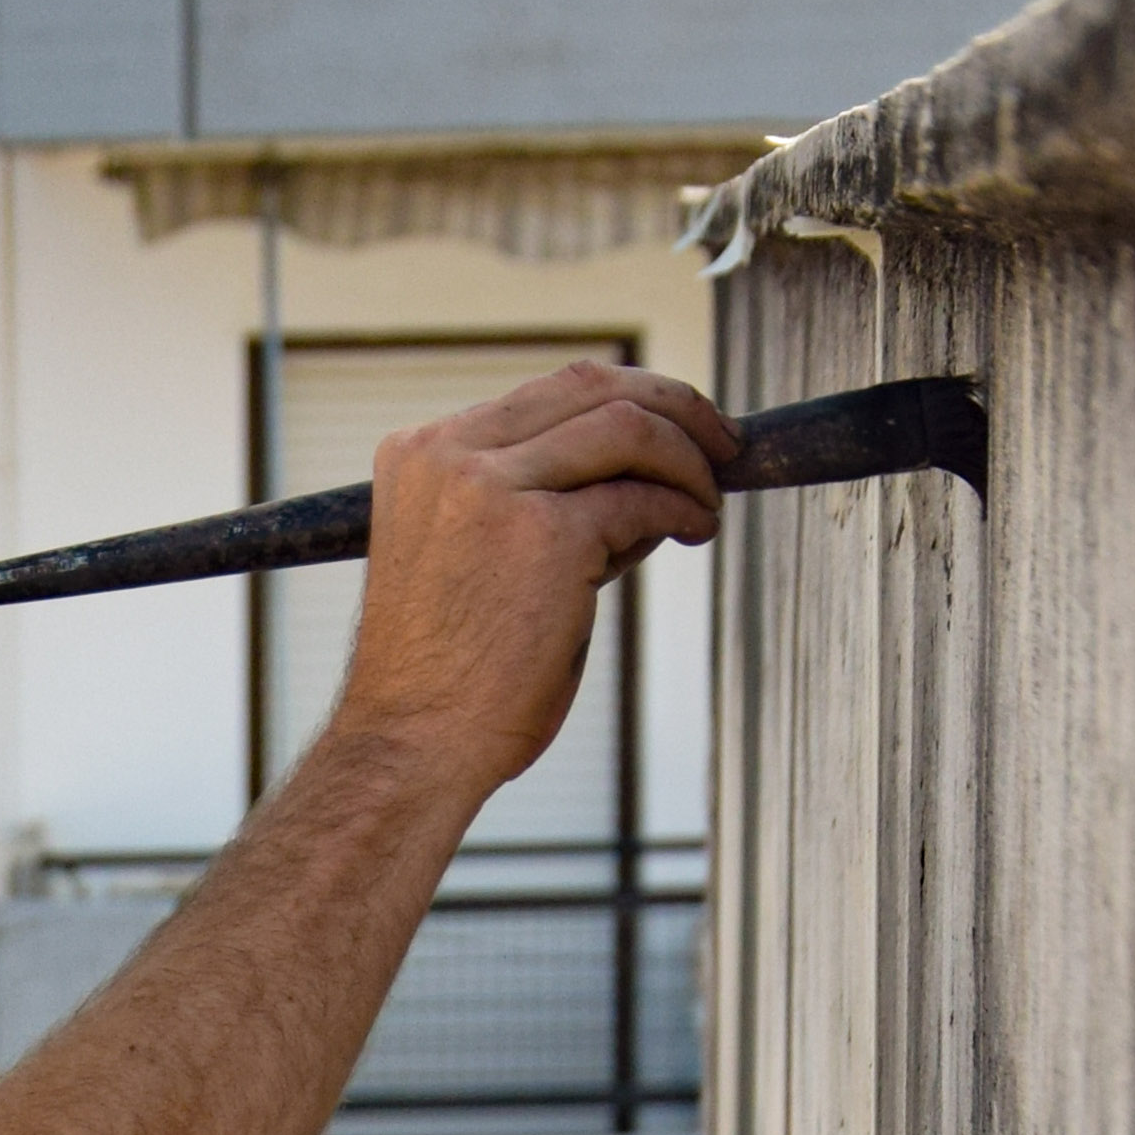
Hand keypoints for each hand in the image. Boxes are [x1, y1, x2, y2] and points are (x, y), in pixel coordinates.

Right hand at [333, 358, 733, 809]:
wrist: (413, 747)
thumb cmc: (445, 676)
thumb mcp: (465, 557)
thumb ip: (523, 501)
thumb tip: (630, 474)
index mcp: (420, 454)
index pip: (545, 394)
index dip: (625, 400)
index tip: (673, 430)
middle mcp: (450, 454)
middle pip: (592, 388)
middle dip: (675, 407)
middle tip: (722, 445)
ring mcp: (495, 488)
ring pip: (628, 429)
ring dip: (688, 460)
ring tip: (707, 504)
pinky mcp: (546, 534)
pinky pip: (642, 499)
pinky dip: (682, 509)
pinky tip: (693, 532)